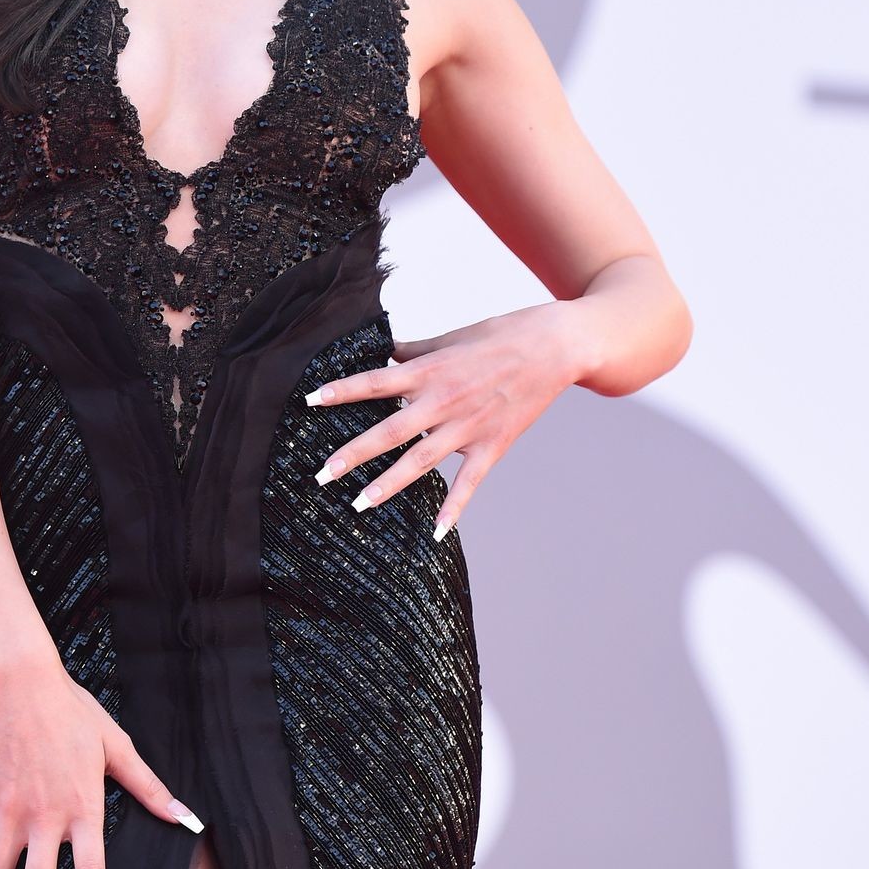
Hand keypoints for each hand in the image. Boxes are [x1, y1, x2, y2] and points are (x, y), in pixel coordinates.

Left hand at [307, 302, 576, 538]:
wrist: (557, 347)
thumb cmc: (503, 334)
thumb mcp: (453, 337)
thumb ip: (416, 351)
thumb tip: (382, 353)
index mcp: (431, 370)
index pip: (376, 381)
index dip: (342, 390)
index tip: (311, 401)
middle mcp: (444, 401)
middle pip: (389, 431)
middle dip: (353, 454)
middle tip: (321, 474)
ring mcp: (469, 427)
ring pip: (420, 461)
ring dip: (388, 484)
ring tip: (358, 504)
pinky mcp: (493, 445)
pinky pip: (469, 483)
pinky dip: (455, 509)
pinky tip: (437, 534)